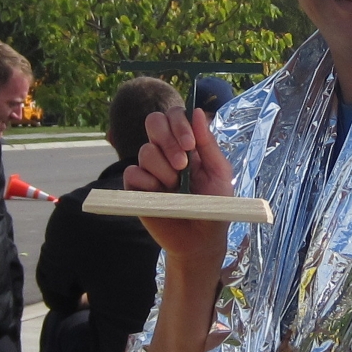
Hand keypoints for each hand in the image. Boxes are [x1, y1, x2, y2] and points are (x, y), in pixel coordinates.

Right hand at [124, 107, 233, 260]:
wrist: (202, 240)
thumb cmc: (215, 205)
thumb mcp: (219, 172)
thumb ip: (208, 143)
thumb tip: (196, 112)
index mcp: (186, 144)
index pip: (174, 116)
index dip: (179, 123)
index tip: (189, 144)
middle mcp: (165, 152)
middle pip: (154, 122)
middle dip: (168, 141)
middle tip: (182, 164)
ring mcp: (149, 169)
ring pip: (146, 151)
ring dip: (164, 169)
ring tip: (176, 188)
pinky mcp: (136, 188)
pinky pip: (133, 172)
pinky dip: (147, 182)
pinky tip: (159, 194)